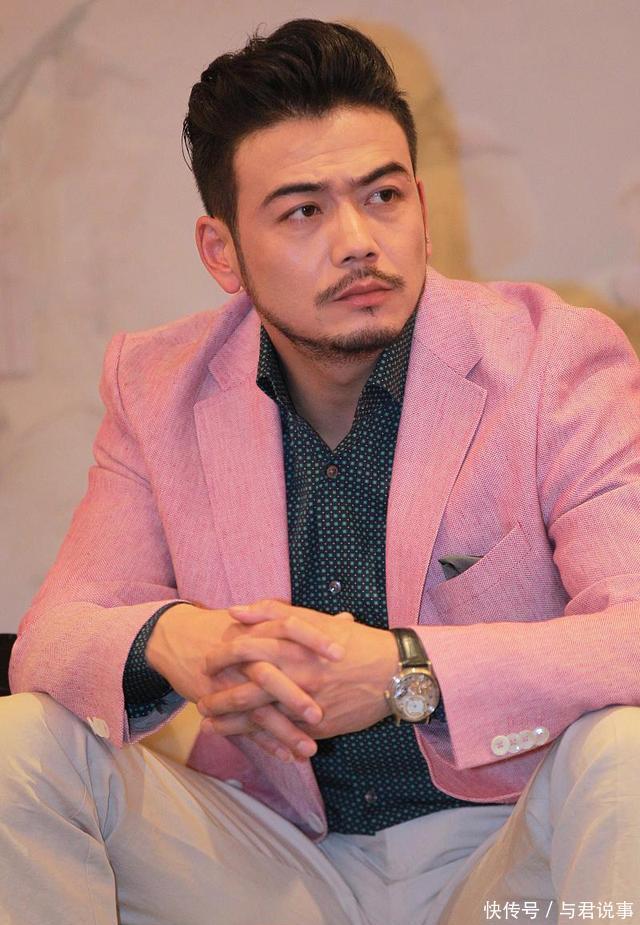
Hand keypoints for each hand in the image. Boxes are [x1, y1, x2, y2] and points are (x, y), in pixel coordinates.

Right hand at [145, 601, 344, 758]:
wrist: (177, 637)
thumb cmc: (230, 627)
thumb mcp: (263, 620)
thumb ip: (306, 623)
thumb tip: (347, 621)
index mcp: (258, 629)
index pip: (289, 627)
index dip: (314, 639)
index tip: (340, 653)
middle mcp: (242, 656)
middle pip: (269, 675)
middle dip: (294, 697)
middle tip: (320, 715)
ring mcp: (228, 682)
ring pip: (257, 710)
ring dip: (284, 732)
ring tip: (311, 750)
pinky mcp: (216, 702)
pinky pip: (243, 727)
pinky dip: (266, 744)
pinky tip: (289, 756)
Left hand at [198, 600, 396, 750]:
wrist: (394, 673)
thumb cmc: (355, 642)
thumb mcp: (316, 618)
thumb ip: (275, 612)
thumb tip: (237, 611)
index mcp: (293, 646)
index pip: (246, 649)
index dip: (221, 657)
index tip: (206, 661)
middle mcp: (296, 676)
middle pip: (245, 690)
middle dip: (218, 698)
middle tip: (201, 701)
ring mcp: (306, 704)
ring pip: (259, 718)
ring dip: (231, 724)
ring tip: (210, 725)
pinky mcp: (317, 726)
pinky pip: (284, 736)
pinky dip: (261, 740)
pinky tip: (245, 740)